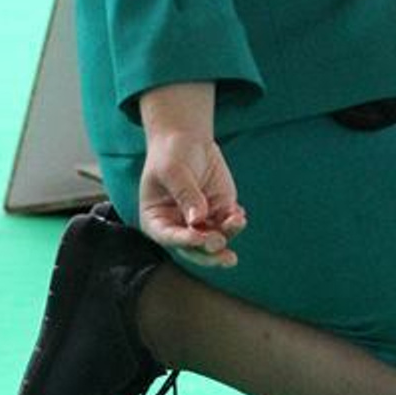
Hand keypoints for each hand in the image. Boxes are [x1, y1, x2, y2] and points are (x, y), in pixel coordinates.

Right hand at [138, 131, 246, 268]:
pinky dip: (236, 222)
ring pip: (215, 237)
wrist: (187, 140)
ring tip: (237, 222)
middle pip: (194, 248)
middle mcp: (179, 225)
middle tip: (224, 254)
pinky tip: (239, 214)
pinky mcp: (219, 210)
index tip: (200, 238)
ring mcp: (201, 220)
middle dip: (210, 252)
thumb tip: (198, 219)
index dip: (184, 240)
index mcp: (156, 220)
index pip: (169, 237)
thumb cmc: (170, 155)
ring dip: (228, 235)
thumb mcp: (173, 171)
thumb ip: (185, 194)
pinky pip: (229, 223)